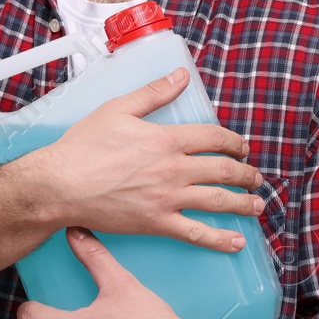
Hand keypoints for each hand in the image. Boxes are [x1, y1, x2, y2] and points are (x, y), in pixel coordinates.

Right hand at [35, 67, 263, 253]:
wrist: (61, 185)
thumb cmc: (83, 146)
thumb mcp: (118, 109)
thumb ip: (154, 93)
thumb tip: (181, 76)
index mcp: (167, 139)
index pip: (214, 137)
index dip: (233, 142)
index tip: (241, 147)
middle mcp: (174, 169)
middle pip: (223, 170)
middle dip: (245, 173)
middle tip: (255, 177)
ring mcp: (168, 198)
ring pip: (218, 201)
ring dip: (243, 203)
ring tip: (257, 205)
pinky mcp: (157, 223)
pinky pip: (196, 233)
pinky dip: (220, 239)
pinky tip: (237, 242)